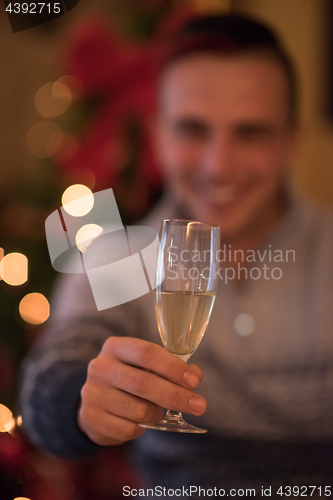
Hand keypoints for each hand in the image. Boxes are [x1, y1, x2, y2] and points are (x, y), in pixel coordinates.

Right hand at [78, 337, 205, 445]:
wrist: (95, 404)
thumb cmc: (129, 380)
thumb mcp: (147, 367)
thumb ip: (171, 368)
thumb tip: (195, 376)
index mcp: (116, 347)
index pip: (147, 353)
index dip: (172, 367)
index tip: (193, 382)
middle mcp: (101, 367)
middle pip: (144, 383)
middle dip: (176, 396)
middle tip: (200, 405)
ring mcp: (92, 392)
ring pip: (138, 410)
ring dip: (156, 414)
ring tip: (155, 411)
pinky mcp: (91, 418)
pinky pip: (128, 429)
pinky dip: (140, 429)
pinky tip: (136, 421)